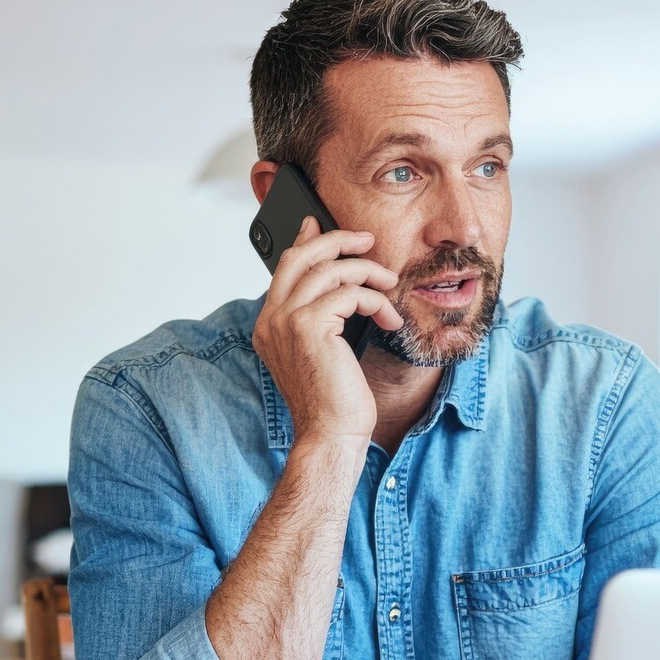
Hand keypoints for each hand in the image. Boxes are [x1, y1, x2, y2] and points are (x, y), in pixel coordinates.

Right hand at [252, 216, 404, 445]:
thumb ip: (322, 316)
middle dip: (336, 240)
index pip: (285, 267)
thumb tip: (339, 286)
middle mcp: (271, 319)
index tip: (322, 224)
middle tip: (365, 239)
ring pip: (330, 270)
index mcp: (269, 325)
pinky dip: (376, 301)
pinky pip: (349, 294)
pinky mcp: (309, 327)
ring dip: (368, 273)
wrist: (331, 435)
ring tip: (390, 286)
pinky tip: (389, 320)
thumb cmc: (333, 400)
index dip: (306, 240)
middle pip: (301, 255)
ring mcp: (286, 321)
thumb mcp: (325, 351)